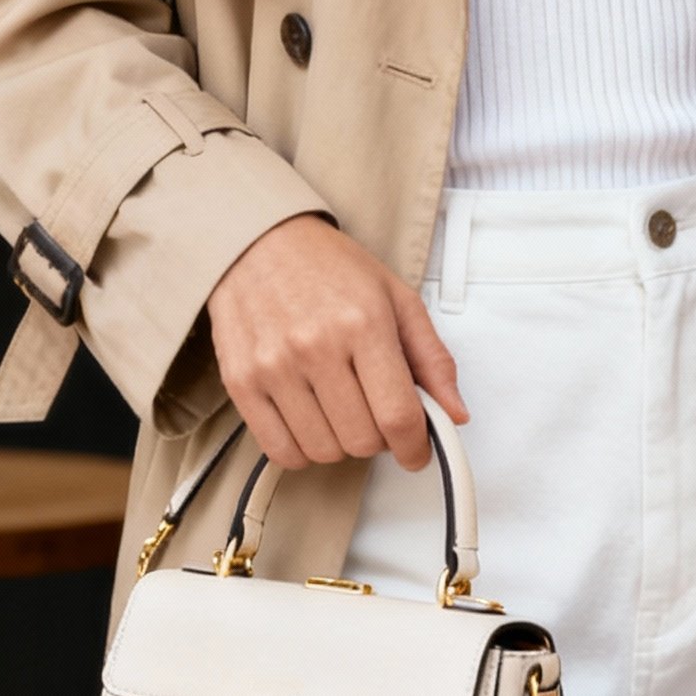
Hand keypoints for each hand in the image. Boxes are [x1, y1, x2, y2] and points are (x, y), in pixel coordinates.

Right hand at [207, 214, 467, 473]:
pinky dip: (303, 450)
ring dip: (341, 444)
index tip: (416, 450)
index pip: (397, 416)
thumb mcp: (396, 298)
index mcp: (363, 323)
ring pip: (323, 451)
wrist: (258, 243)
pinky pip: (280, 450)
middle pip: (361, 440)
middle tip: (375, 413)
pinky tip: (311, 420)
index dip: (416, 447)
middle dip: (379, 439)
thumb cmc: (329, 268)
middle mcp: (315, 347)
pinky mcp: (241, 382)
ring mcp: (273, 367)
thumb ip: (432, 358)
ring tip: (341, 409)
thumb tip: (454, 413)